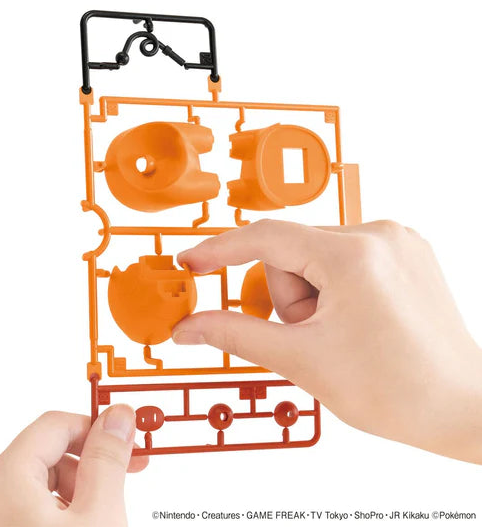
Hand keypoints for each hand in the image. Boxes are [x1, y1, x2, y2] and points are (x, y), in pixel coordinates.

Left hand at [0, 405, 146, 526]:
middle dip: (90, 461)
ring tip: (103, 513)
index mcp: (4, 480)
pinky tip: (82, 526)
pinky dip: (59, 511)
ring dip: (78, 489)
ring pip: (38, 483)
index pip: (56, 424)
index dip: (96, 426)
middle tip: (126, 475)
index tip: (127, 437)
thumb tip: (118, 416)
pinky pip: (27, 511)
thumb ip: (108, 458)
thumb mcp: (99, 514)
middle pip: (47, 453)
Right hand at [173, 220, 481, 463]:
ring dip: (311, 296)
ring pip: (315, 256)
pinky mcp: (402, 252)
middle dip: (288, 298)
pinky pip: (342, 259)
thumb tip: (190, 328)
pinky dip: (332, 288)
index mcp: (353, 256)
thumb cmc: (398, 390)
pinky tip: (354, 320)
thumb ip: (235, 334)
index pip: (265, 238)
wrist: (462, 409)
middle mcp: (378, 235)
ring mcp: (395, 241)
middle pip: (291, 253)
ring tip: (339, 332)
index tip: (191, 263)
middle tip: (312, 336)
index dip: (220, 251)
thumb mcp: (302, 360)